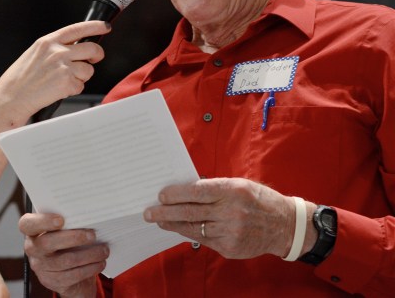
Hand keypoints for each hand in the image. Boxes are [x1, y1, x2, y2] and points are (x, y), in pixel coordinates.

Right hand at [0, 20, 108, 123]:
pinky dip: (73, 90)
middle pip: (91, 48)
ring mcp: (63, 66)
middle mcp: (57, 51)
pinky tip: (59, 90)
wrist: (11, 98)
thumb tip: (73, 49)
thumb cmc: (19, 80)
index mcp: (48, 42)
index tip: (105, 26)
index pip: (78, 28)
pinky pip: (81, 86)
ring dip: (81, 77)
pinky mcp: (67, 82)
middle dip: (96, 56)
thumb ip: (53, 49)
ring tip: (63, 81)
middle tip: (92, 60)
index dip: (95, 26)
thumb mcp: (34, 54)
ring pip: (88, 70)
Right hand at [19, 212, 107, 297]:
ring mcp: (40, 267)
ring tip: (104, 250)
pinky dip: (90, 268)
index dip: (42, 221)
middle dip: (73, 238)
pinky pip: (73, 275)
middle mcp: (32, 249)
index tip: (61, 219)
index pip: (27, 224)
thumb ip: (68, 222)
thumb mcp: (63, 230)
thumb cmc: (66, 243)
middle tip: (93, 235)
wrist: (67, 271)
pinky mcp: (52, 281)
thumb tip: (88, 215)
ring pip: (65, 261)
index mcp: (31, 231)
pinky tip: (100, 263)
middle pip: (47, 243)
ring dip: (89, 255)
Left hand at [143, 177, 309, 258]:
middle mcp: (231, 212)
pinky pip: (203, 239)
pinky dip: (188, 233)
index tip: (160, 195)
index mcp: (232, 191)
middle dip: (165, 212)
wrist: (284, 225)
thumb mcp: (238, 184)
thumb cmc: (257, 199)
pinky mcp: (230, 248)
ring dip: (173, 224)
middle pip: (190, 212)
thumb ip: (212, 188)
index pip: (195, 192)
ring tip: (159, 221)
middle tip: (149, 212)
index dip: (175, 194)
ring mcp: (230, 232)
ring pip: (193, 228)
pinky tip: (179, 228)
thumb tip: (182, 191)